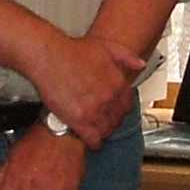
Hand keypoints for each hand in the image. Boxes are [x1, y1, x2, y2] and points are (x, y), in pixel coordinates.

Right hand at [29, 28, 149, 140]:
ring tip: (94, 129)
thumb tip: (140, 65)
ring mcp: (95, 111)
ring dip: (102, 132)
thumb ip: (127, 56)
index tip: (113, 109)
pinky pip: (93, 140)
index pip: (128, 105)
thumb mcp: (106, 46)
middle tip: (101, 120)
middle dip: (111, 121)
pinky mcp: (78, 121)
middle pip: (117, 120)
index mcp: (118, 84)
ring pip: (106, 131)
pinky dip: (92, 142)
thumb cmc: (72, 50)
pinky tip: (87, 138)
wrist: (49, 56)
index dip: (120, 108)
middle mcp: (109, 99)